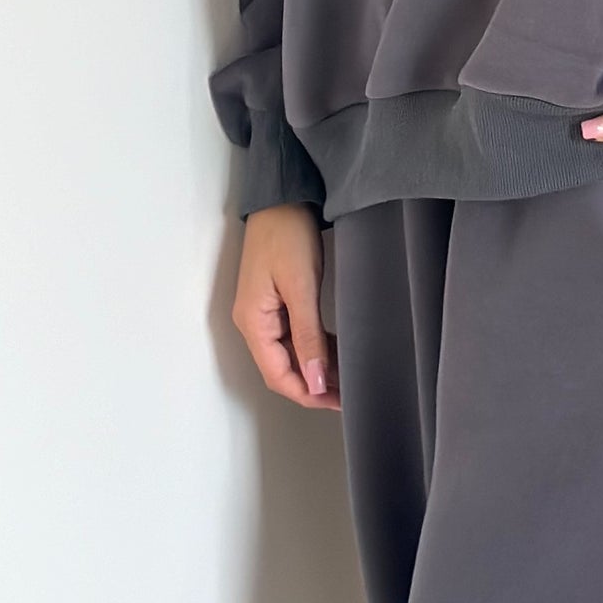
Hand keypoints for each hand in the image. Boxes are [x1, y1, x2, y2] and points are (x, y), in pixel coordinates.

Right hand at [233, 203, 338, 408]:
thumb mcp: (301, 285)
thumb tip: (314, 380)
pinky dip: (314, 348)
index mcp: (253, 322)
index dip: (306, 394)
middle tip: (349, 395)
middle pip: (282, 368)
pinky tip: (336, 352)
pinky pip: (293, 335)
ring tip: (348, 378)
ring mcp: (264, 312)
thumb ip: (308, 335)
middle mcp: (254, 322)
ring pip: (289, 354)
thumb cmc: (287, 234)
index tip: (337, 404)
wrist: (282, 198)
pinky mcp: (276, 301)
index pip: (277, 375)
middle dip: (314, 386)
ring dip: (315, 368)